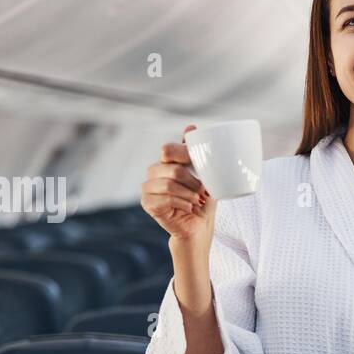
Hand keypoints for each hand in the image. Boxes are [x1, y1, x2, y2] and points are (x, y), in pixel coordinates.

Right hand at [140, 124, 216, 244]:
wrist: (199, 227)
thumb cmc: (202, 200)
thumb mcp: (205, 174)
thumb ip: (196, 153)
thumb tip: (191, 126)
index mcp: (167, 162)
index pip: (168, 149)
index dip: (183, 154)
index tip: (199, 166)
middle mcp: (154, 172)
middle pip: (172, 168)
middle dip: (192, 181)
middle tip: (204, 191)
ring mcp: (148, 187)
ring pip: (168, 184)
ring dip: (188, 194)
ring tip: (198, 201)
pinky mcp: (147, 203)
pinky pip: (164, 198)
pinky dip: (182, 203)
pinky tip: (189, 207)